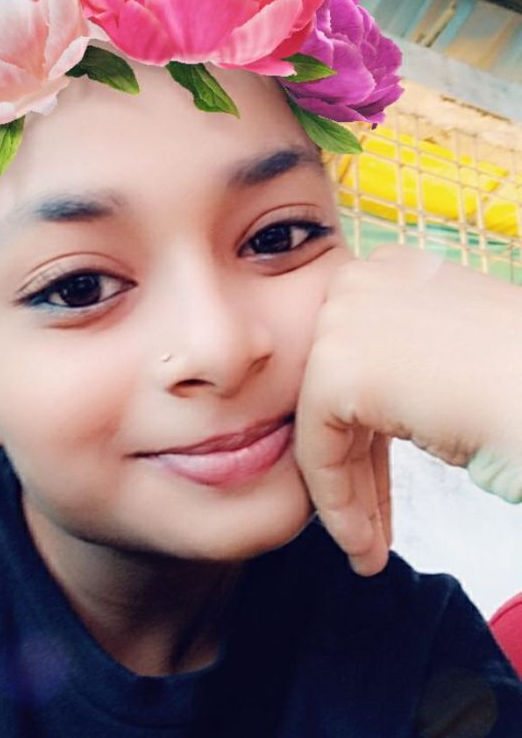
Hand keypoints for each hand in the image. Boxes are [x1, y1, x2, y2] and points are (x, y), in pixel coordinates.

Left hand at [295, 243, 521, 575]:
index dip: (369, 433)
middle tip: (370, 526)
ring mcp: (343, 318)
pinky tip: (362, 541)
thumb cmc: (520, 385)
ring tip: (367, 548)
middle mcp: (359, 281)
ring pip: (324, 424)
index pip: (360, 360)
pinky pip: (317, 448)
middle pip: (337, 392)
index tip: (380, 484)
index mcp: (392, 270)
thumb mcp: (447, 357)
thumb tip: (365, 401)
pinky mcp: (337, 365)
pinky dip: (336, 501)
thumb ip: (401, 361)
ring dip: (347, 495)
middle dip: (355, 469)